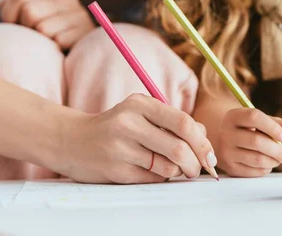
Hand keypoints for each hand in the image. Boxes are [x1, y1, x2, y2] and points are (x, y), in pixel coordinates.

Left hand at [0, 0, 94, 49]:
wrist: (67, 58)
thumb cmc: (37, 36)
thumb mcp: (19, 16)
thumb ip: (8, 1)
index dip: (9, 13)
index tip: (15, 24)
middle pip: (30, 10)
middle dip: (25, 28)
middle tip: (33, 36)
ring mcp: (80, 16)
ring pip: (43, 28)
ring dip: (39, 41)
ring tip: (45, 43)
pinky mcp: (86, 34)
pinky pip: (58, 41)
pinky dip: (53, 49)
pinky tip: (58, 49)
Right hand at [59, 94, 217, 183]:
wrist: (71, 140)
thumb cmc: (114, 127)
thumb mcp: (140, 114)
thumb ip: (171, 121)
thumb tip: (204, 136)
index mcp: (140, 103)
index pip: (183, 122)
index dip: (202, 142)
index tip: (210, 156)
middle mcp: (129, 122)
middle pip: (178, 147)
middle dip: (195, 162)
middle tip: (198, 170)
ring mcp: (120, 147)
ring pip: (167, 166)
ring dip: (177, 172)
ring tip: (173, 169)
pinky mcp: (115, 169)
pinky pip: (151, 178)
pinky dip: (159, 178)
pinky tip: (151, 171)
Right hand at [217, 108, 281, 177]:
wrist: (222, 140)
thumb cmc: (246, 129)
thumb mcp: (260, 122)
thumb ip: (279, 124)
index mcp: (233, 116)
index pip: (254, 117)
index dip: (272, 127)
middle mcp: (226, 133)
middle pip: (256, 141)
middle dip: (277, 150)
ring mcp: (226, 152)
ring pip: (257, 159)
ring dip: (273, 161)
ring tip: (278, 159)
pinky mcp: (230, 168)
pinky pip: (253, 172)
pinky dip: (266, 169)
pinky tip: (267, 164)